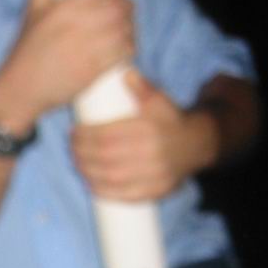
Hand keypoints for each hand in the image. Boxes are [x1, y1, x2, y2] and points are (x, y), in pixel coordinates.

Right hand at [0, 0, 135, 130]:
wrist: (21, 90)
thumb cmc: (26, 54)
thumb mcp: (30, 19)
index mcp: (62, 10)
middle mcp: (77, 26)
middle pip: (117, 7)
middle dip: (127, 6)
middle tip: (127, 9)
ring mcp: (86, 48)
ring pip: (124, 29)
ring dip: (131, 27)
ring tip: (128, 28)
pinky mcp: (93, 69)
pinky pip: (122, 53)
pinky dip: (130, 47)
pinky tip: (128, 47)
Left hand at [71, 69, 214, 200]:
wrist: (196, 145)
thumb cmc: (169, 120)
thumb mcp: (158, 100)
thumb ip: (140, 86)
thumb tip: (123, 72)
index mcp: (147, 129)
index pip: (106, 135)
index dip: (84, 136)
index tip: (72, 133)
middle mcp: (151, 153)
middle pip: (104, 157)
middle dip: (81, 154)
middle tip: (71, 149)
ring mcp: (154, 175)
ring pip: (111, 177)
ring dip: (87, 172)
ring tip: (77, 164)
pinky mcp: (156, 191)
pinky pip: (125, 196)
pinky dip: (104, 192)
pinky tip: (90, 184)